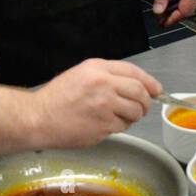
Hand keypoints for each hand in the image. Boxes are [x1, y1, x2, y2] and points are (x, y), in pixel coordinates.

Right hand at [29, 59, 163, 149]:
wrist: (38, 118)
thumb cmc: (58, 97)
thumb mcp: (82, 74)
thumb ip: (108, 76)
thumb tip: (137, 85)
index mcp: (98, 68)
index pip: (134, 72)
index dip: (149, 82)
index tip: (157, 90)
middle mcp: (104, 85)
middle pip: (140, 93)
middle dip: (145, 102)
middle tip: (142, 108)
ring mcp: (105, 107)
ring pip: (135, 112)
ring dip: (132, 116)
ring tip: (118, 117)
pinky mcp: (103, 126)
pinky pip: (122, 127)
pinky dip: (119, 127)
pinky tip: (105, 125)